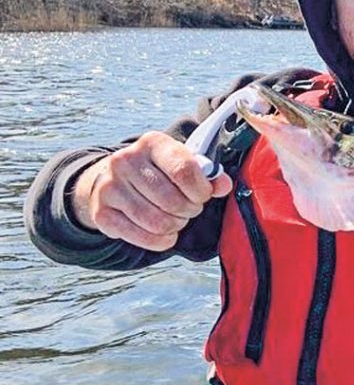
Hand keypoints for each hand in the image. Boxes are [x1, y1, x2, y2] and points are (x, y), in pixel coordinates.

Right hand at [70, 132, 231, 250]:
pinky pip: (143, 237)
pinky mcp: (101, 212)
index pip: (185, 171)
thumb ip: (208, 174)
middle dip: (189, 211)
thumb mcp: (183, 164)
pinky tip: (165, 234)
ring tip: (176, 219)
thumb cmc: (159, 173)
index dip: (201, 191)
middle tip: (188, 209)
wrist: (114, 180)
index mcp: (152, 143)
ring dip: (176, 226)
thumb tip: (222, 184)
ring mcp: (109, 186)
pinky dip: (161, 241)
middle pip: (172, 201)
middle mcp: (125, 160)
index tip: (203, 195)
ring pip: (158, 222)